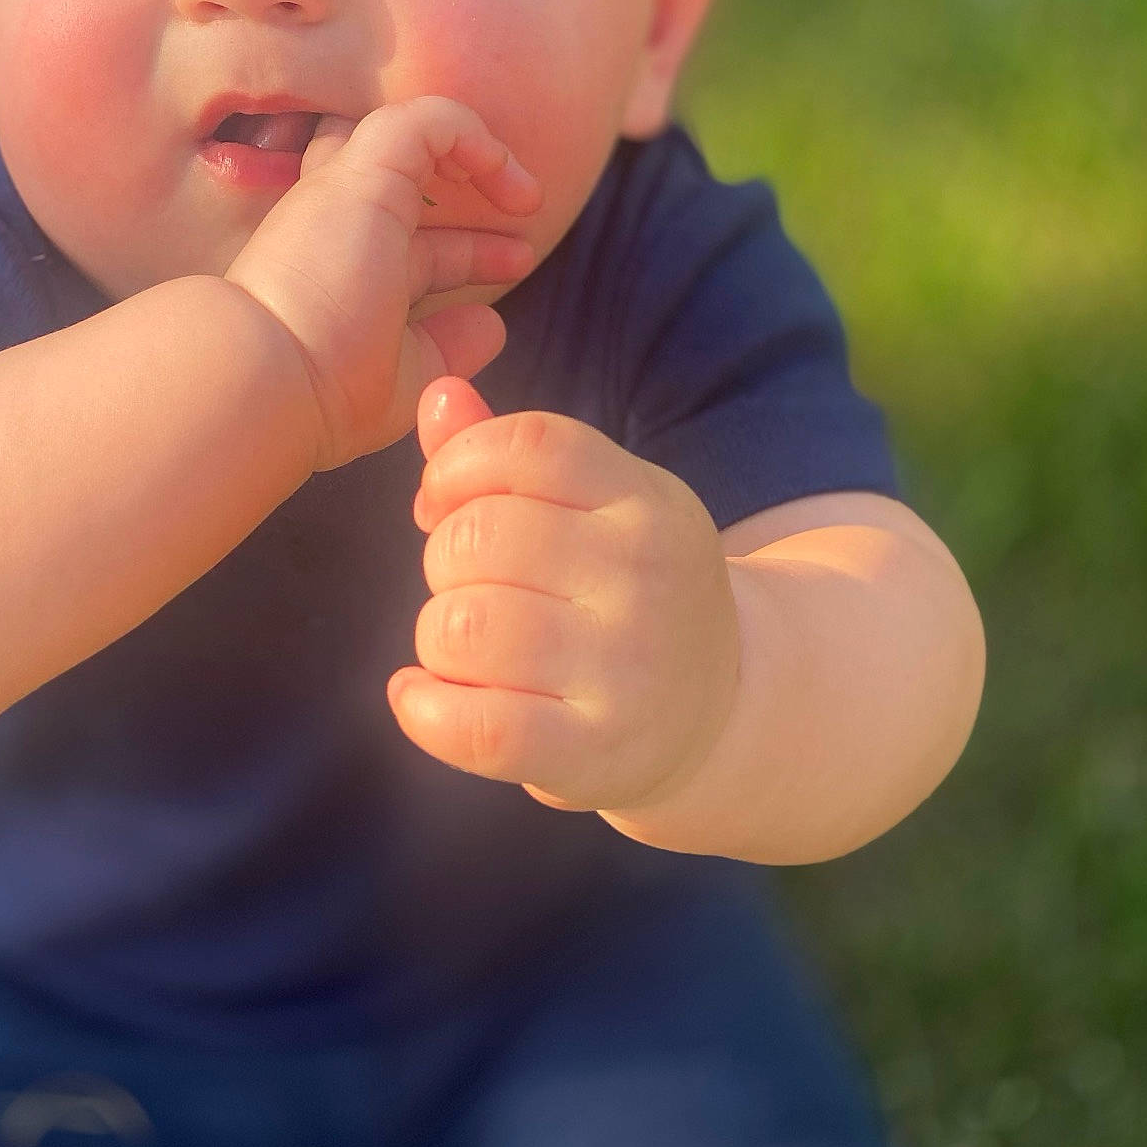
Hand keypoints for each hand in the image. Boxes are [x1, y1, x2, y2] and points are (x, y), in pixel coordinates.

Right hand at [224, 97, 540, 469]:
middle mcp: (333, 225)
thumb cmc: (324, 392)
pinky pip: (428, 121)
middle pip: (401, 179)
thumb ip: (448, 347)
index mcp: (338, 272)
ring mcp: (342, 193)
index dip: (469, 249)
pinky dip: (471, 135)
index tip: (517, 264)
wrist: (267, 378)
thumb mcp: (404, 377)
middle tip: (524, 210)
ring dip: (472, 151)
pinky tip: (504, 174)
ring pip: (403, 132)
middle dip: (466, 189)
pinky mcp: (361, 172)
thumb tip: (491, 322)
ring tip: (523, 191)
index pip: (411, 243)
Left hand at [387, 378, 740, 814]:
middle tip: (468, 587)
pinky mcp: (596, 751)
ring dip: (436, 636)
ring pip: (462, 627)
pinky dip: (422, 709)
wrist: (724, 709)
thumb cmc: (623, 593)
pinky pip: (474, 726)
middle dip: (443, 560)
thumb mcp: (593, 509)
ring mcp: (625, 668)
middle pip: (478, 537)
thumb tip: (437, 395)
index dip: (457, 466)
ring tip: (464, 647)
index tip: (445, 502)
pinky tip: (423, 697)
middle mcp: (644, 576)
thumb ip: (505, 454)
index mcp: (644, 500)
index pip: (528, 446)